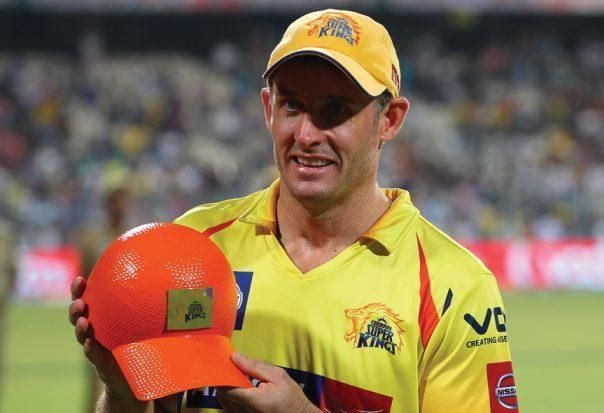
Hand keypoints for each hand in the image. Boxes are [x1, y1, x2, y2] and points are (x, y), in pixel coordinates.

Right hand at [68, 276, 151, 411]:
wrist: (135, 378)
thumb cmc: (142, 344)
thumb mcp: (146, 324)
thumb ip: (154, 307)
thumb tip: (178, 284)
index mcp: (104, 317)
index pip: (89, 299)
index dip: (80, 289)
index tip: (81, 278)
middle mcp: (96, 330)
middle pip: (78, 315)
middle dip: (75, 306)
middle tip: (79, 301)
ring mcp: (96, 347)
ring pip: (82, 335)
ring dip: (80, 327)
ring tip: (83, 321)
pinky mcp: (101, 364)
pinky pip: (93, 356)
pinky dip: (91, 349)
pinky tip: (90, 344)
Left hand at [216, 353, 320, 412]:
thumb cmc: (291, 397)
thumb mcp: (277, 376)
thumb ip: (255, 366)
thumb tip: (235, 357)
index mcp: (253, 401)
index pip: (227, 388)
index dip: (222, 375)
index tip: (223, 364)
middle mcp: (244, 412)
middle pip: (222, 395)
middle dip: (225, 379)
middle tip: (233, 368)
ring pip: (223, 402)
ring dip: (227, 388)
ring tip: (239, 379)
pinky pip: (228, 408)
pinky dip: (231, 397)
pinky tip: (241, 390)